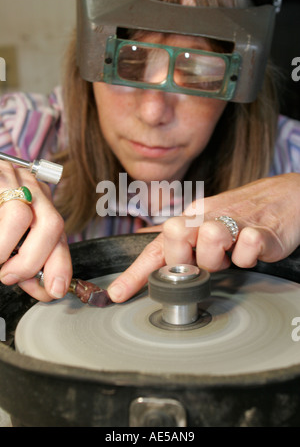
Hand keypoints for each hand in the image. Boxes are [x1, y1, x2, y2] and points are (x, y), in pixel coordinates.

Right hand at [0, 160, 71, 300]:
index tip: (55, 290)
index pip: (60, 235)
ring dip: (4, 249)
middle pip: (52, 224)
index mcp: (40, 204)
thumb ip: (27, 259)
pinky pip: (0, 209)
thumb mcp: (11, 237)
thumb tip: (42, 288)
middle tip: (9, 276)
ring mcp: (12, 179)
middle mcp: (32, 189)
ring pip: (21, 216)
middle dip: (33, 260)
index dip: (60, 265)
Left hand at [107, 173, 299, 301]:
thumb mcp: (205, 224)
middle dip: (184, 258)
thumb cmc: (243, 214)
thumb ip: (180, 242)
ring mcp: (235, 222)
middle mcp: (207, 218)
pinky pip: (248, 248)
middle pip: (174, 236)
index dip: (135, 272)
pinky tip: (254, 251)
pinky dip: (250, 257)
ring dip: (219, 257)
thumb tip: (147, 252)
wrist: (287, 195)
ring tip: (231, 254)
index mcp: (191, 219)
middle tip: (205, 261)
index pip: (157, 246)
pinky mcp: (263, 231)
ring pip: (210, 238)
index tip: (117, 294)